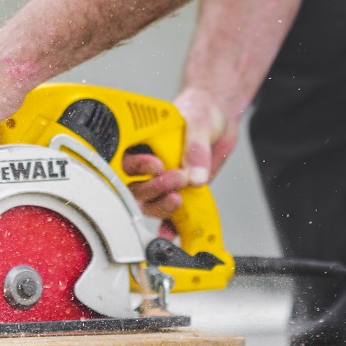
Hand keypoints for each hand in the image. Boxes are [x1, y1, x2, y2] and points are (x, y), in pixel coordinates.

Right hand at [121, 87, 237, 219]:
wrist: (220, 120)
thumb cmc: (202, 110)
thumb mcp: (199, 121)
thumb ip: (196, 148)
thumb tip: (195, 176)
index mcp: (141, 141)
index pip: (125, 159)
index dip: (136, 166)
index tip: (156, 165)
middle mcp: (146, 164)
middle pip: (134, 186)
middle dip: (152, 188)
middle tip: (176, 179)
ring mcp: (160, 180)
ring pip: (147, 202)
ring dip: (159, 205)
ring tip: (177, 199)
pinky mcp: (175, 192)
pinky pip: (167, 214)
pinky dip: (168, 227)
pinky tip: (170, 234)